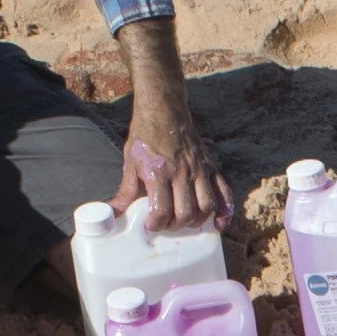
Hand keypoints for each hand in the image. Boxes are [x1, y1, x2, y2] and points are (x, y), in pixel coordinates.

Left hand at [112, 19, 230, 230]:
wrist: (164, 109)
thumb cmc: (146, 136)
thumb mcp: (130, 162)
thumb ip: (125, 191)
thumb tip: (112, 215)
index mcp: (158, 171)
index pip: (161, 210)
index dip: (156, 224)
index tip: (150, 225)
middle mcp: (181, 172)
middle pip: (186, 213)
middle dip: (176, 226)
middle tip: (167, 224)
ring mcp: (199, 169)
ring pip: (207, 206)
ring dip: (198, 221)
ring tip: (186, 222)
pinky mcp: (211, 167)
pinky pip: (224, 193)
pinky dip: (224, 211)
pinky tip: (218, 223)